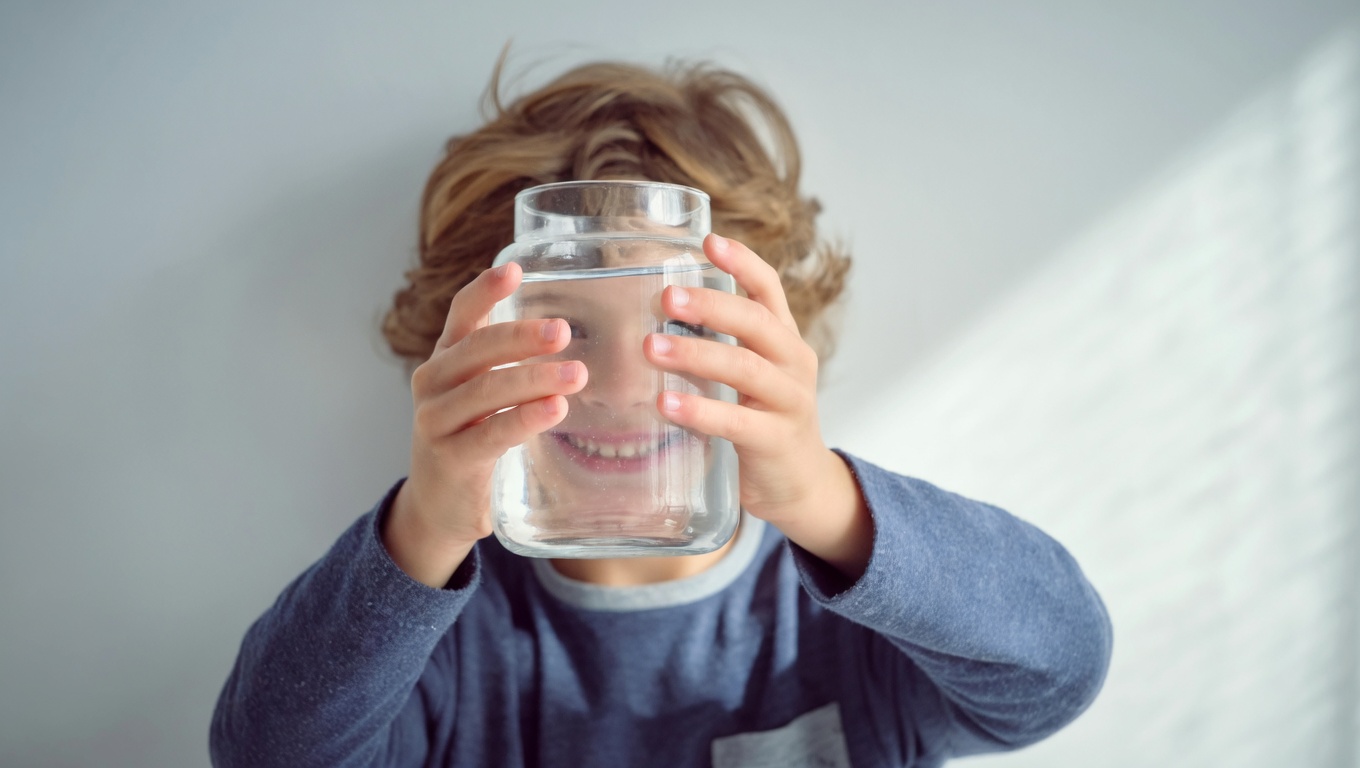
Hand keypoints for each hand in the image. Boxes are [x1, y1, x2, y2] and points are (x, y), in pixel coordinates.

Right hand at [384, 262, 587, 586]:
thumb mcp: (485, 397)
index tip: (516, 268)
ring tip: (576, 374)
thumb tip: (576, 335)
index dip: (485, 289)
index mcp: (446, 359)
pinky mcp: (450, 459)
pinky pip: (490, 433)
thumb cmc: (472, 440)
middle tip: (563, 330)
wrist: (439, 507)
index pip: (462, 315)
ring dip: (534, 379)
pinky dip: (524, 418)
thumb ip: (512, 367)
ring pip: (485, 391)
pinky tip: (555, 409)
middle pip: (477, 349)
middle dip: (521, 337)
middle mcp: (433, 383)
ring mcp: (436, 421)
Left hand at [644, 234, 871, 576]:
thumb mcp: (751, 376)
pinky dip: (700, 410)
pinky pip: (736, 421)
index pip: (770, 290)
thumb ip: (722, 344)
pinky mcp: (776, 441)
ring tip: (652, 348)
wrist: (800, 486)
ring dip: (696, 354)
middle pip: (757, 323)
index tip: (708, 241)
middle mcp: (793, 364)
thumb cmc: (764, 422)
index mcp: (785, 341)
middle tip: (667, 296)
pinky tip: (666, 403)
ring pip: (745, 368)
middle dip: (712, 305)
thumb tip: (660, 310)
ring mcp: (789, 402)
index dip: (743, 263)